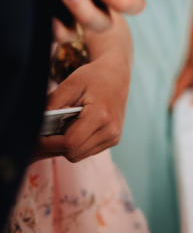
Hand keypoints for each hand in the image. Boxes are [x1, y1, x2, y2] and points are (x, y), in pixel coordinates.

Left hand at [35, 48, 130, 162]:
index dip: (48, 143)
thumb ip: (52, 104)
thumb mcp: (70, 84)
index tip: (35, 136)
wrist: (117, 76)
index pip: (70, 143)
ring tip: (60, 128)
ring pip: (78, 156)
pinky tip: (73, 129)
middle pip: (73, 154)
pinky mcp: (113, 140)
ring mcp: (113, 137)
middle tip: (44, 132)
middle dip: (54, 146)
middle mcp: (111, 131)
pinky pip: (86, 152)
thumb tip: (36, 125)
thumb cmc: (94, 77)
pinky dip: (75, 144)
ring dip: (65, 146)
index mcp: (101, 116)